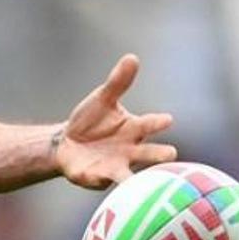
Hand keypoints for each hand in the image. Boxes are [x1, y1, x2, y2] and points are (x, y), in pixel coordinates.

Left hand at [57, 54, 176, 189]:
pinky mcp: (96, 178)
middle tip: (170, 153)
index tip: (167, 119)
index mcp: (134, 129)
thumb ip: (118, 82)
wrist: (68, 142)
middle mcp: (131, 151)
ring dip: (132, 178)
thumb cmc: (93, 120)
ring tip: (134, 181)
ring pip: (128, 175)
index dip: (158, 122)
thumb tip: (132, 57)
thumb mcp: (102, 99)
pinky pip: (97, 180)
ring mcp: (115, 167)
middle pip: (149, 154)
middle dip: (159, 155)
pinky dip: (95, 179)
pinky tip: (94, 177)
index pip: (150, 124)